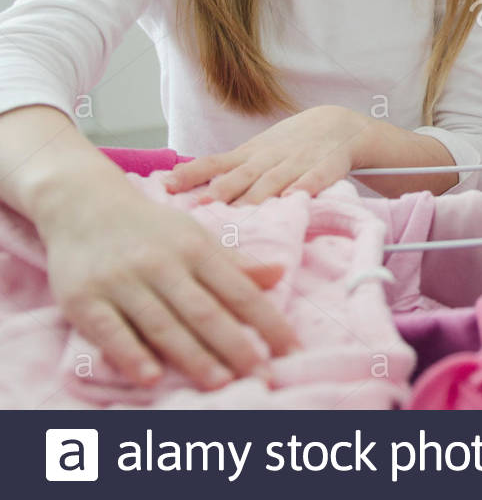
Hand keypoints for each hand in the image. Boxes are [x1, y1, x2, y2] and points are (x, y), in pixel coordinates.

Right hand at [41, 182, 298, 389]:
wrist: (83, 206)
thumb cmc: (150, 229)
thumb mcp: (195, 236)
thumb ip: (235, 261)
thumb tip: (281, 273)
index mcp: (195, 249)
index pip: (239, 290)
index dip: (268, 321)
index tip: (291, 349)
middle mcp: (161, 264)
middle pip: (205, 312)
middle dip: (237, 346)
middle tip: (263, 376)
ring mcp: (121, 282)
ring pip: (163, 325)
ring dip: (193, 356)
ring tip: (222, 383)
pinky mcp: (84, 299)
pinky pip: (110, 331)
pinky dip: (131, 355)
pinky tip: (152, 377)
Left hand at [168, 105, 368, 204]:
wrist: (338, 125)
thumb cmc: (288, 145)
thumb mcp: (253, 150)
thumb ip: (221, 167)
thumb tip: (174, 178)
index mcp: (250, 154)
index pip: (215, 163)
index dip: (192, 174)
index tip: (167, 188)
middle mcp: (270, 157)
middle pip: (243, 175)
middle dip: (222, 190)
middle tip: (201, 206)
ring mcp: (299, 162)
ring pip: (275, 179)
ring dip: (258, 195)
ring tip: (242, 213)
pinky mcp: (327, 167)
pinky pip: (315, 178)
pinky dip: (304, 187)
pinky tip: (293, 198)